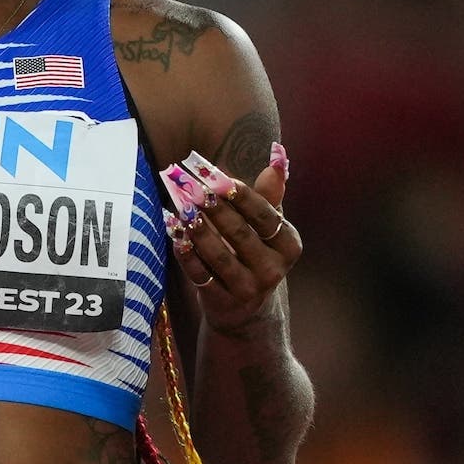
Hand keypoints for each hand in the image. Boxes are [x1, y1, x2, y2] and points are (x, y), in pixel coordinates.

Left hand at [166, 144, 300, 334]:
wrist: (247, 310)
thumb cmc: (254, 254)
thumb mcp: (267, 227)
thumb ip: (270, 192)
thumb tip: (278, 154)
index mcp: (288, 245)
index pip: (265, 216)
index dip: (240, 195)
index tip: (216, 176)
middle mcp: (273, 270)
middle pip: (240, 234)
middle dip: (213, 207)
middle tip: (189, 185)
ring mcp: (249, 290)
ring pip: (219, 256)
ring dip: (197, 230)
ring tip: (179, 206)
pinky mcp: (224, 304)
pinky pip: (201, 276)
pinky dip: (186, 254)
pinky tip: (174, 233)